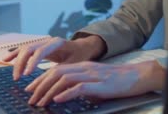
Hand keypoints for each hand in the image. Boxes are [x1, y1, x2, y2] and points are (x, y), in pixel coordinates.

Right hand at [3, 35, 105, 79]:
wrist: (83, 47)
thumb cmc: (80, 55)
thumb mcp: (74, 63)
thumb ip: (63, 69)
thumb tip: (51, 81)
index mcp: (57, 43)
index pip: (41, 51)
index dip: (32, 62)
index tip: (27, 75)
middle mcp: (48, 40)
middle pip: (29, 48)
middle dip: (21, 63)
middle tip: (18, 78)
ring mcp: (42, 42)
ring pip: (25, 48)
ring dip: (17, 61)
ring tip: (15, 75)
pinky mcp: (39, 47)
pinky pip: (25, 49)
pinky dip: (15, 54)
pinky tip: (6, 60)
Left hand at [25, 60, 165, 106]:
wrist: (138, 76)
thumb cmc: (118, 82)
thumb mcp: (96, 82)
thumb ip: (81, 85)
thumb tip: (64, 95)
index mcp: (83, 66)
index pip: (57, 69)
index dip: (41, 79)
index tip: (30, 89)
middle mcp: (85, 68)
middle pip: (56, 72)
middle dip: (40, 85)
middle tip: (30, 98)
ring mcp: (92, 75)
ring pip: (64, 79)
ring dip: (49, 91)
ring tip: (40, 102)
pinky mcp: (99, 84)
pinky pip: (79, 87)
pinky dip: (66, 93)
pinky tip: (57, 100)